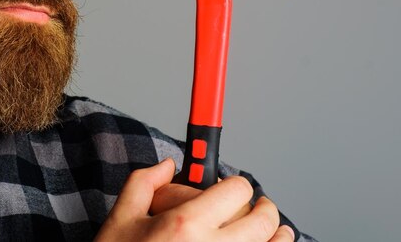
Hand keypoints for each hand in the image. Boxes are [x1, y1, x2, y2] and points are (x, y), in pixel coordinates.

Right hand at [94, 159, 294, 240]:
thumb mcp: (121, 219)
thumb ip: (143, 183)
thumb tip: (167, 166)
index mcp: (185, 225)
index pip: (236, 190)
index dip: (237, 183)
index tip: (234, 186)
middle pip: (263, 220)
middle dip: (266, 208)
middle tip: (261, 206)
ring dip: (279, 236)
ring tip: (276, 230)